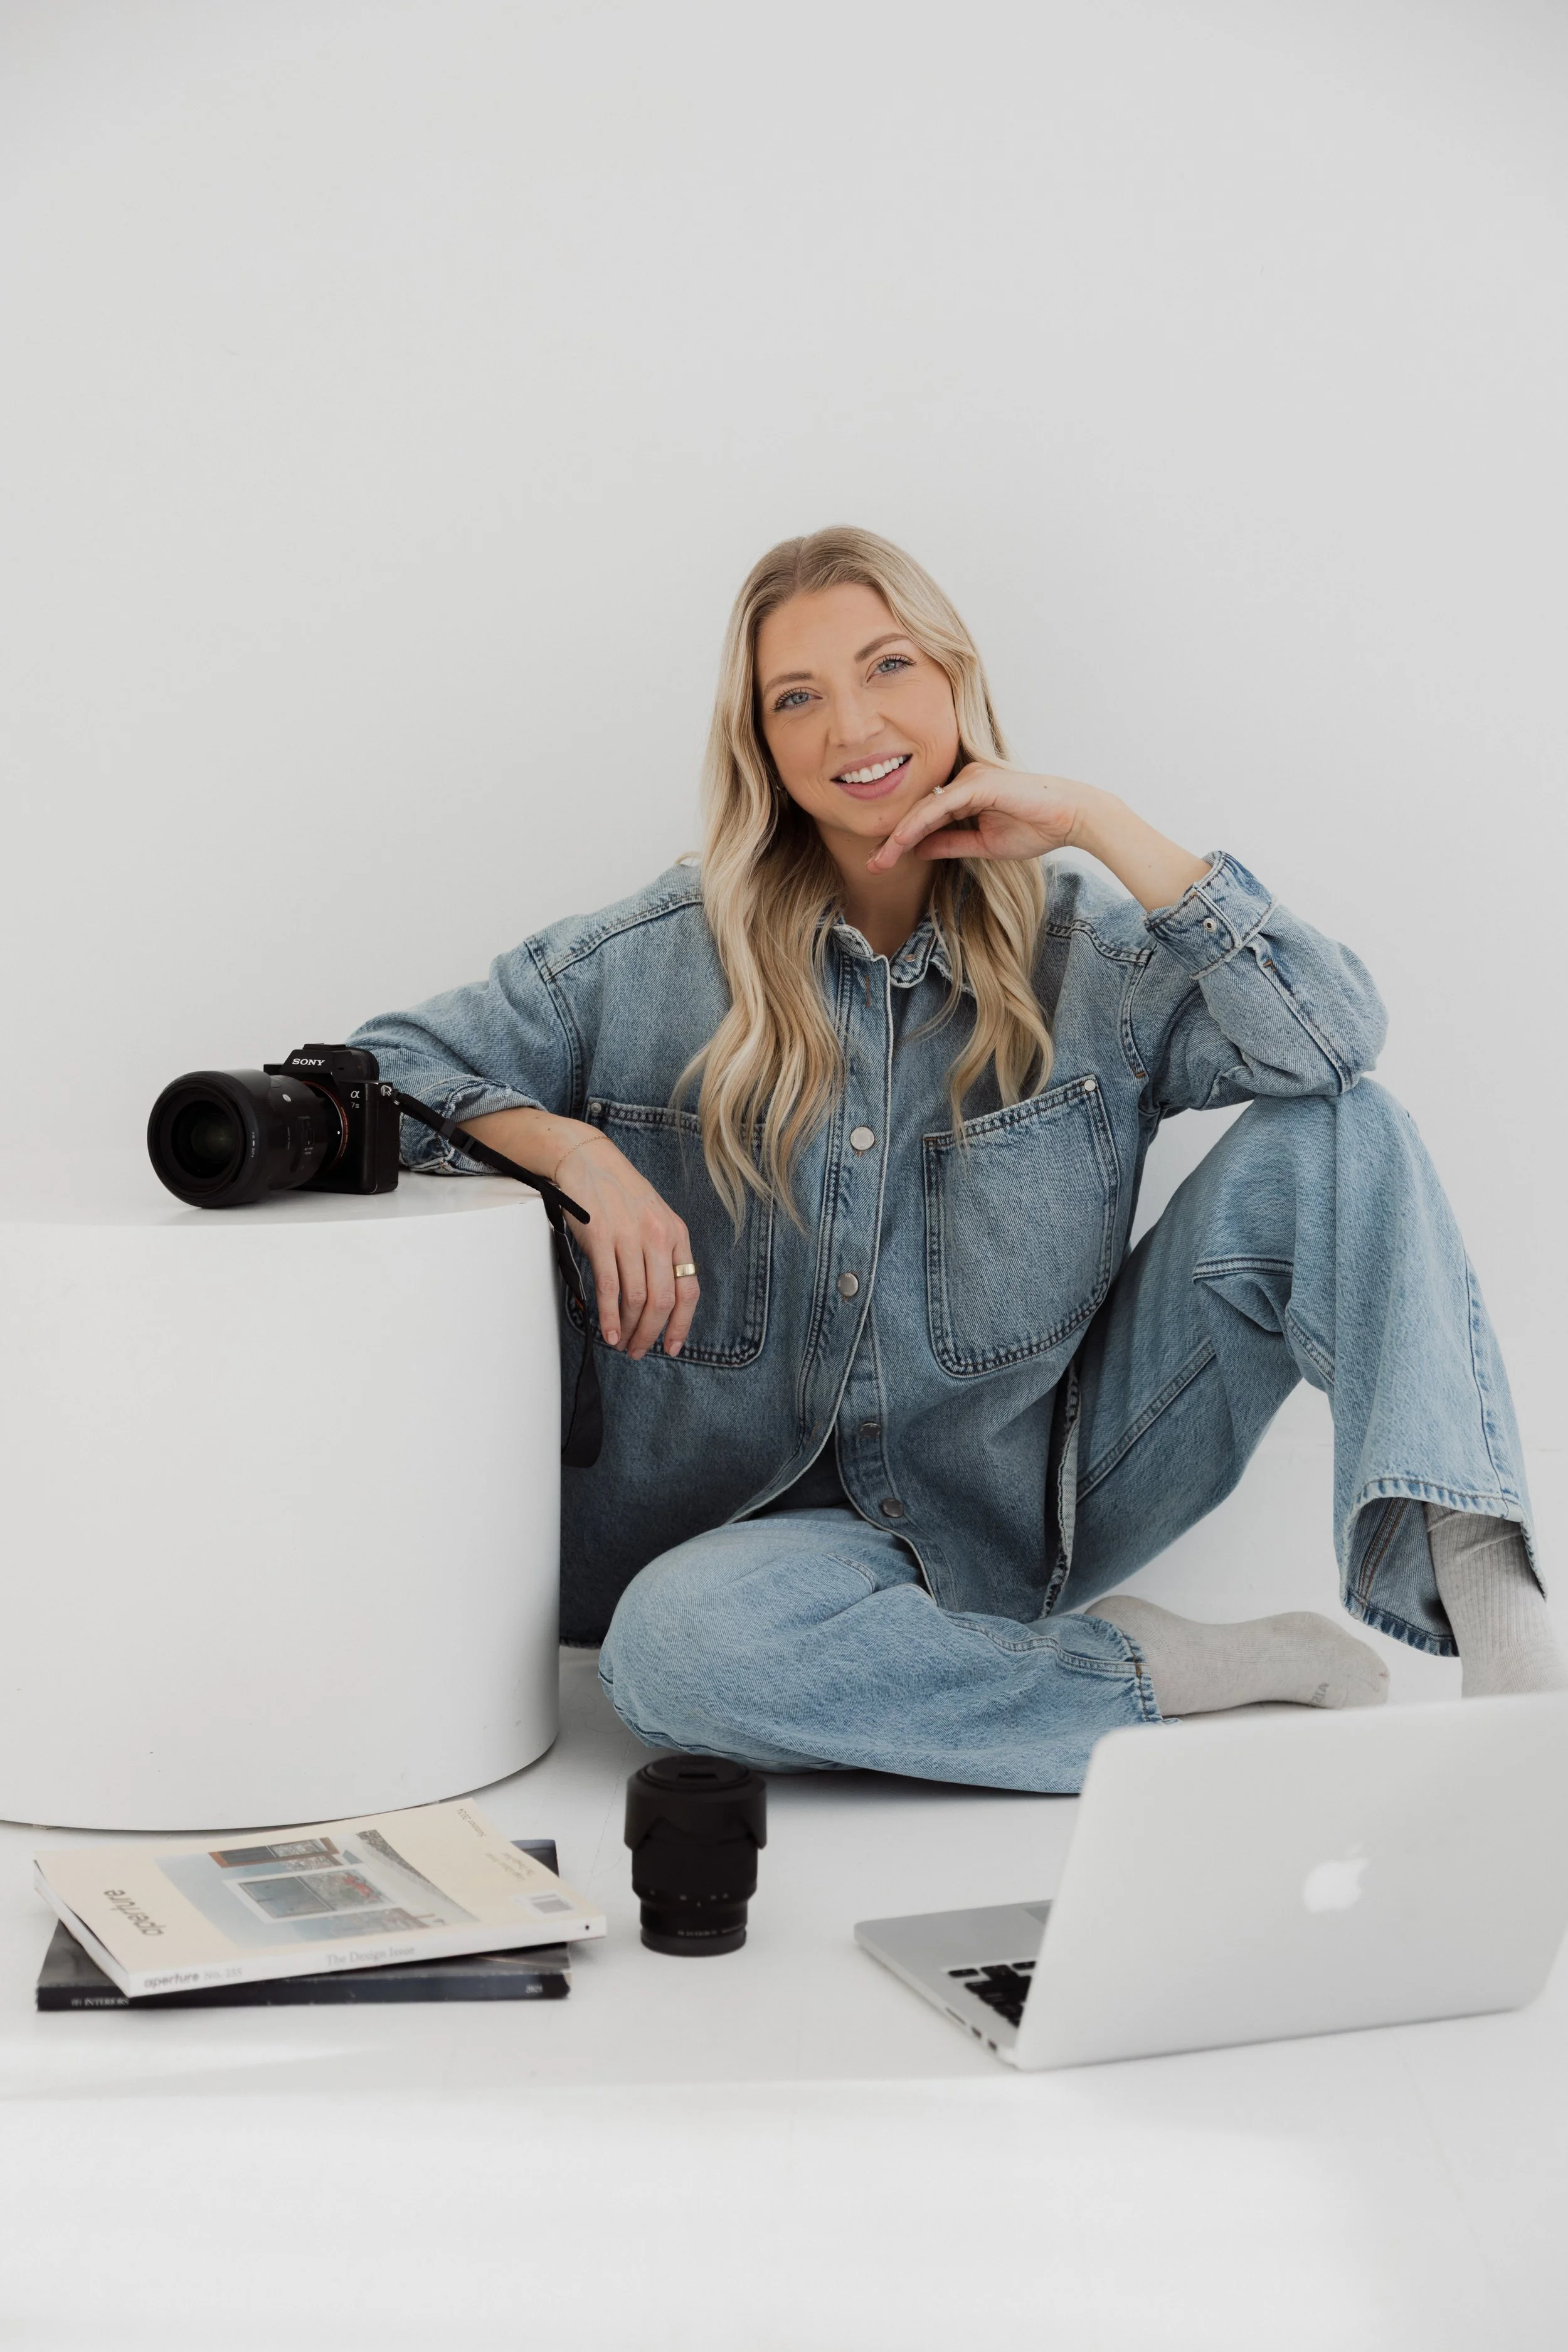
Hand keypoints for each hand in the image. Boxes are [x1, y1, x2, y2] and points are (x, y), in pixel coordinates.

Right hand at [458, 1107, 699, 1358]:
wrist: (587, 1161)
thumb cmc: (619, 1192)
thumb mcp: (654, 1218)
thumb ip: (662, 1253)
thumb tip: (659, 1300)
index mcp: (676, 1233)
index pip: (688, 1289)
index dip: (682, 1325)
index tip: (673, 1347)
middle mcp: (658, 1236)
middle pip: (662, 1301)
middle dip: (651, 1334)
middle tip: (639, 1351)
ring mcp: (629, 1236)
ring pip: (636, 1298)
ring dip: (629, 1329)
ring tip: (621, 1343)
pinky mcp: (601, 1238)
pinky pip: (609, 1288)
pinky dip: (609, 1316)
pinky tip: (608, 1331)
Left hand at [864, 763, 1103, 873]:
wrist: (1070, 818)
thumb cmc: (1035, 828)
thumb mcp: (982, 844)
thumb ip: (949, 844)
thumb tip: (916, 849)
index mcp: (965, 794)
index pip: (925, 819)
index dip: (901, 842)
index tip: (881, 864)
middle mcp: (963, 781)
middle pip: (918, 812)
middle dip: (892, 841)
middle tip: (871, 866)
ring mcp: (969, 778)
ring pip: (924, 809)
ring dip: (898, 836)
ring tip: (879, 860)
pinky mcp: (977, 783)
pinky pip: (939, 806)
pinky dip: (918, 823)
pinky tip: (900, 840)